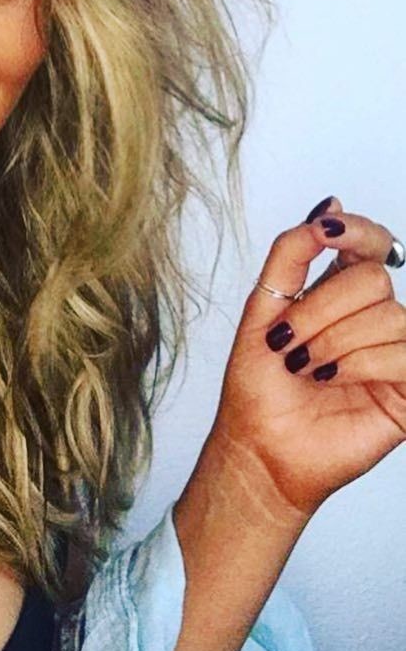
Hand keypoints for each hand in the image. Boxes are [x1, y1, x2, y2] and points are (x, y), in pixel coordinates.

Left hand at [208, 195, 404, 520]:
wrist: (260, 444)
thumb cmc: (259, 383)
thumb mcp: (263, 307)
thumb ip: (292, 254)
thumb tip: (328, 205)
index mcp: (339, 292)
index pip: (370, 244)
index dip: (357, 230)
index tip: (326, 230)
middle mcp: (372, 318)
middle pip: (373, 278)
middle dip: (321, 308)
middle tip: (288, 342)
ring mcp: (394, 353)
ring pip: (389, 316)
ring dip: (335, 340)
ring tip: (306, 367)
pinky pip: (404, 355)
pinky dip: (360, 363)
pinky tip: (331, 379)